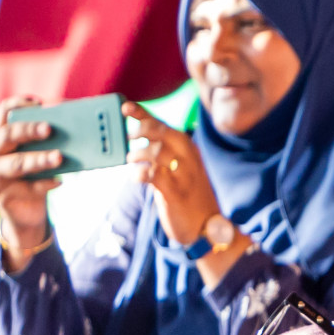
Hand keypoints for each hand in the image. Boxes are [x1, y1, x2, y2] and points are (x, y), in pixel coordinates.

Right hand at [0, 96, 62, 261]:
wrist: (26, 211)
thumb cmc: (34, 175)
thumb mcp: (38, 154)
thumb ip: (47, 141)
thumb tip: (78, 126)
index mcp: (0, 136)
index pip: (2, 113)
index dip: (17, 104)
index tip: (38, 102)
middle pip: (7, 135)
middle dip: (29, 130)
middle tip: (49, 128)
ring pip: (17, 163)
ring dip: (39, 158)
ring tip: (59, 157)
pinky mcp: (5, 194)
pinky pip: (28, 187)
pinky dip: (45, 184)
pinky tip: (59, 181)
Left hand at [123, 101, 221, 247]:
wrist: (208, 227)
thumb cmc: (189, 196)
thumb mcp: (178, 169)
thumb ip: (160, 150)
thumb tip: (134, 122)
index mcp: (190, 152)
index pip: (165, 126)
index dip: (144, 114)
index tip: (125, 107)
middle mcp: (189, 161)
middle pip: (165, 133)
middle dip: (142, 130)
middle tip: (129, 137)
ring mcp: (184, 177)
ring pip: (159, 152)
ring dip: (138, 153)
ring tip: (131, 160)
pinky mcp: (176, 195)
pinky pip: (155, 176)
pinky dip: (140, 173)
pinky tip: (136, 177)